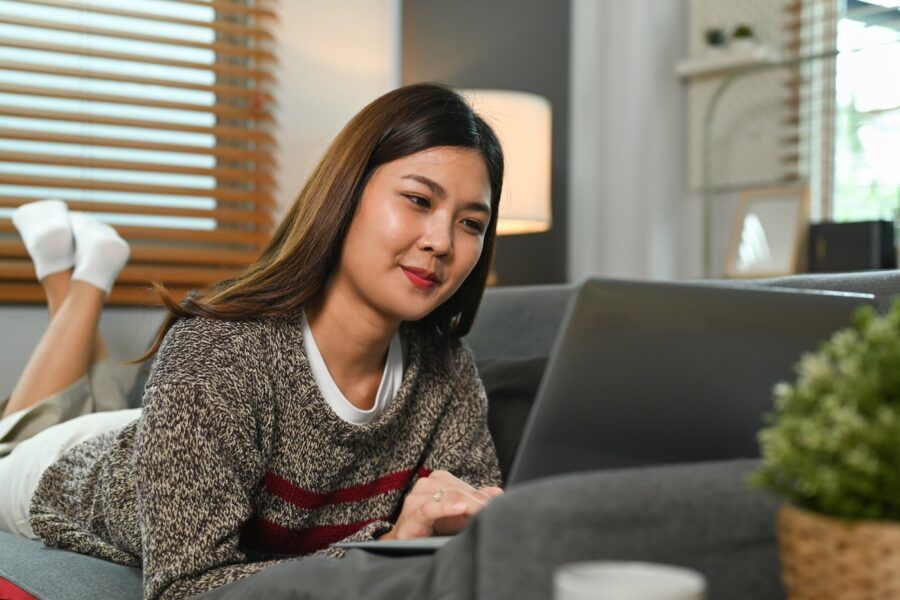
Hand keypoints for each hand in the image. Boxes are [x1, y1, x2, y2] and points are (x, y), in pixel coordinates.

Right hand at [379, 470, 503, 539]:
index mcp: (437, 481)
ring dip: (466, 503)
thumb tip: (496, 492)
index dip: (482, 497)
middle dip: (477, 501)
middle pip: (457, 489)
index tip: (498, 506)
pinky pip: (428, 509)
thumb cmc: (433, 528)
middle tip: (493, 511)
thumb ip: (475, 501)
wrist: (405, 545)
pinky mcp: (410, 517)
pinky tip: (460, 509)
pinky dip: (445, 507)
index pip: (464, 486)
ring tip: (481, 512)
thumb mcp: (458, 514)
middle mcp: (425, 486)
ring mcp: (415, 500)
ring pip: (446, 494)